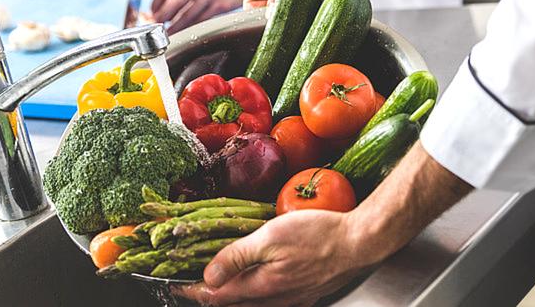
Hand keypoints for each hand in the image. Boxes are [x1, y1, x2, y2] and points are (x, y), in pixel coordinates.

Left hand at [152, 0, 250, 34]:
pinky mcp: (221, 6)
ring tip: (168, 32)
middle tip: (157, 24)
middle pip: (173, 3)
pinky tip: (185, 31)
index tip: (153, 11)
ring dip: (175, 27)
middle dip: (162, 17)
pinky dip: (191, 27)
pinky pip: (201, 20)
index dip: (156, 4)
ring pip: (187, 16)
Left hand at [171, 210, 374, 305]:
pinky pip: (272, 304)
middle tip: (191, 288)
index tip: (173, 287)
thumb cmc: (319, 234)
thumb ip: (236, 257)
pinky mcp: (306, 295)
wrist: (361, 242)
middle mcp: (275, 300)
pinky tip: (258, 289)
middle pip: (232, 306)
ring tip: (220, 289)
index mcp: (262, 286)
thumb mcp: (271, 237)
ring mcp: (293, 300)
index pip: (216, 296)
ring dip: (232, 300)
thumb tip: (208, 277)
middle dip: (209, 298)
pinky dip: (255, 299)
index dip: (191, 291)